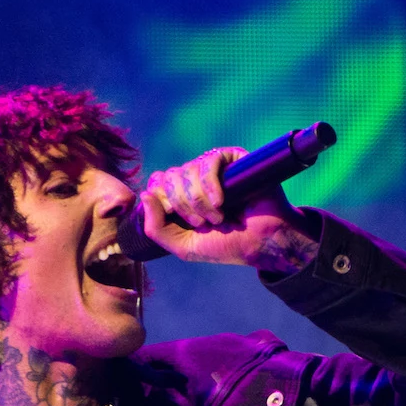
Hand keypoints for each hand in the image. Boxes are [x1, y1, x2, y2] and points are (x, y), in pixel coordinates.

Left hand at [141, 148, 318, 272]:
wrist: (261, 242)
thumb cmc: (225, 246)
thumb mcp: (182, 246)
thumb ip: (155, 229)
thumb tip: (144, 194)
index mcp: (181, 197)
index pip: (157, 183)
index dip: (161, 200)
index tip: (175, 218)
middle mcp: (194, 180)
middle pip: (169, 177)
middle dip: (182, 205)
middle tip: (202, 223)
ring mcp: (213, 168)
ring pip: (187, 170)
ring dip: (199, 201)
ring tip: (218, 218)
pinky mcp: (232, 159)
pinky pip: (209, 161)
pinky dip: (210, 185)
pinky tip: (222, 202)